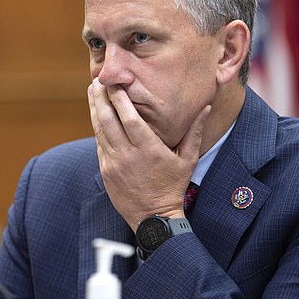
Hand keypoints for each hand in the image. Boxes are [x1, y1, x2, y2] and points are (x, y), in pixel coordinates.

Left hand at [88, 78, 210, 231]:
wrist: (154, 218)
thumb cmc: (173, 186)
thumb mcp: (188, 159)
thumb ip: (194, 131)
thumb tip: (206, 107)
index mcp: (149, 149)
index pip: (129, 118)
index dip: (119, 98)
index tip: (115, 82)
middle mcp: (128, 155)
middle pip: (108, 120)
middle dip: (101, 98)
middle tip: (97, 80)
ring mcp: (113, 163)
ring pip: (99, 130)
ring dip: (95, 109)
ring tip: (93, 91)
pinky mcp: (105, 171)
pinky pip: (99, 144)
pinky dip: (97, 127)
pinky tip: (96, 114)